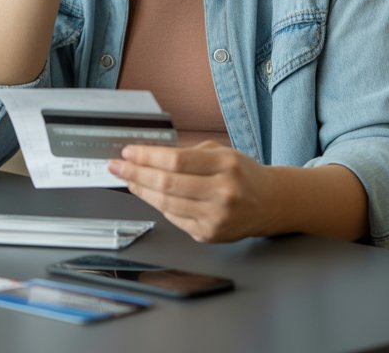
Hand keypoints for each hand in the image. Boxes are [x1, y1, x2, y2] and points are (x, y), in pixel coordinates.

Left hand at [108, 141, 278, 242]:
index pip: (176, 160)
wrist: (270, 203)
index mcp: (226, 165)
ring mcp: (216, 217)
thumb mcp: (221, 153)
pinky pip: (174, 218)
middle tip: (117, 166)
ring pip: (166, 204)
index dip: (146, 157)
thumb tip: (147, 155)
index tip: (128, 152)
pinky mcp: (209, 235)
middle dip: (135, 174)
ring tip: (128, 180)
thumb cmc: (242, 175)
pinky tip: (149, 195)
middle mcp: (223, 192)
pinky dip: (158, 205)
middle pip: (167, 184)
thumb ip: (187, 153)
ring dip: (141, 191)